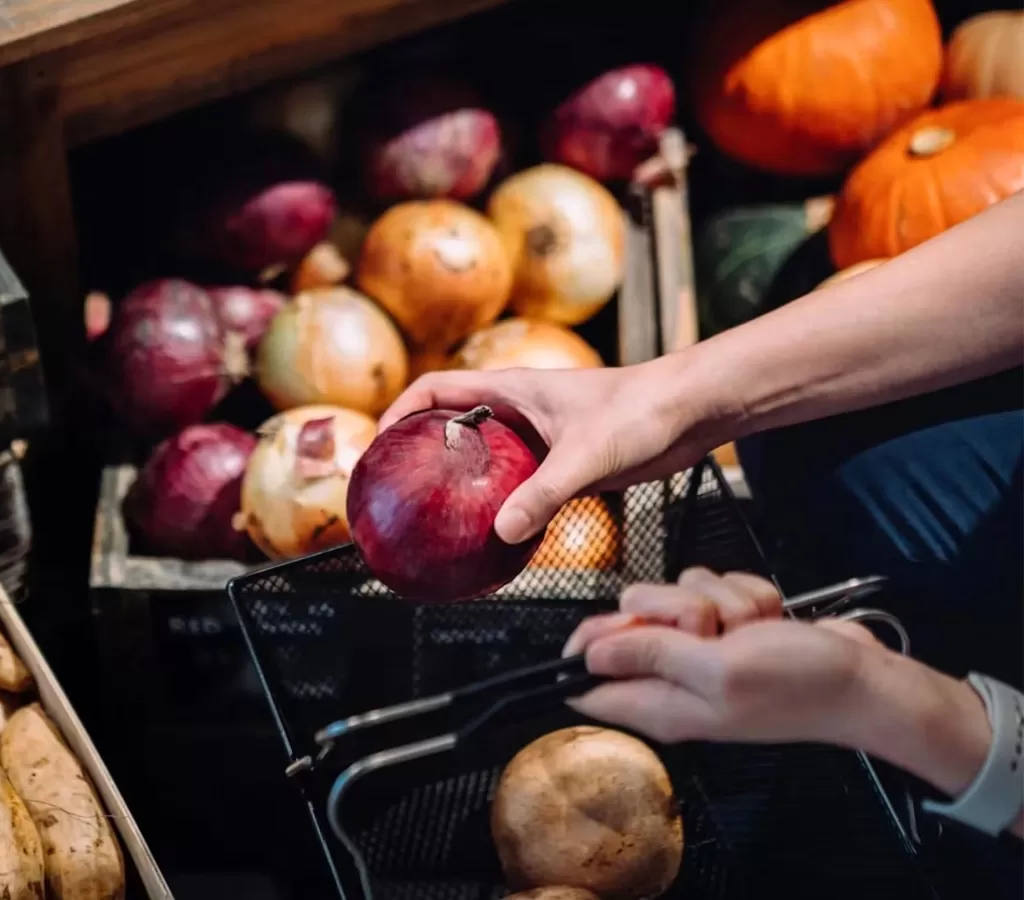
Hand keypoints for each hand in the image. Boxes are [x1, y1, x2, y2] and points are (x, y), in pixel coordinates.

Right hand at [378, 363, 719, 543]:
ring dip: (458, 480)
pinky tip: (494, 534)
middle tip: (399, 490)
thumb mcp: (586, 454)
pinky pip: (514, 482)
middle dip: (419, 452)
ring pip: (481, 457)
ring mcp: (537, 436)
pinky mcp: (560, 461)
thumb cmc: (642, 411)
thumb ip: (543, 493)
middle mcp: (516, 411)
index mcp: (510, 390)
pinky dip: (497, 503)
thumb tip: (504, 531)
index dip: (399, 413)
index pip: (434, 389)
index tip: (379, 446)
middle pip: (450, 425)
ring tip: (436, 517)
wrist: (692, 411)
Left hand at [563, 569, 882, 743]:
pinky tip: (768, 618)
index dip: (589, 646)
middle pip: (628, 619)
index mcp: (659, 705)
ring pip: (675, 594)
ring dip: (717, 600)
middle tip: (710, 631)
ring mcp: (701, 650)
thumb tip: (588, 657)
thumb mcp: (718, 671)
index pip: (587, 681)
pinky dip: (743, 594)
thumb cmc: (800, 684)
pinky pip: (712, 587)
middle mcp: (673, 678)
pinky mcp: (730, 626)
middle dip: (670, 607)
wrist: (866, 679)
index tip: (622, 625)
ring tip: (750, 630)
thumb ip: (651, 657)